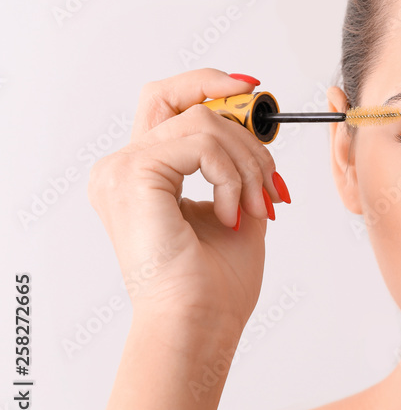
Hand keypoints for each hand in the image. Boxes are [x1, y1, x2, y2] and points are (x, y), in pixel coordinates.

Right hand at [87, 68, 287, 338]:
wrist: (199, 324)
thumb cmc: (214, 286)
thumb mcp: (238, 211)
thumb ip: (238, 171)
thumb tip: (258, 140)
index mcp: (141, 176)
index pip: (169, 104)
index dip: (209, 85)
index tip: (253, 90)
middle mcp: (121, 167)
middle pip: (179, 98)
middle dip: (238, 123)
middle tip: (270, 169)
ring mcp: (121, 169)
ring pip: (203, 123)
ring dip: (248, 164)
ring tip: (259, 206)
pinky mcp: (133, 174)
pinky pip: (202, 144)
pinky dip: (233, 177)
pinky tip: (234, 214)